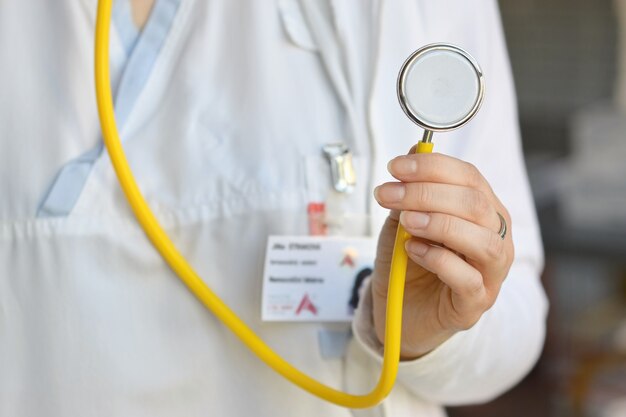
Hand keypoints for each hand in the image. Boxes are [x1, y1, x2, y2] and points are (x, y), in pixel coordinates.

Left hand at [371, 151, 513, 359]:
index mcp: (482, 211)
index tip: (395, 167)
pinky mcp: (476, 303)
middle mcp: (495, 238)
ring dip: (439, 224)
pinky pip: (468, 279)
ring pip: (483, 241)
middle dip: (427, 193)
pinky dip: (438, 260)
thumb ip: (412, 191)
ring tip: (406, 221)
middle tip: (388, 194)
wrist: (401, 311)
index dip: (433, 167)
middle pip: (475, 204)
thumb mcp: (403, 220)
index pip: (470, 178)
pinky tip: (413, 250)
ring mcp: (491, 273)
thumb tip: (415, 149)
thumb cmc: (408, 262)